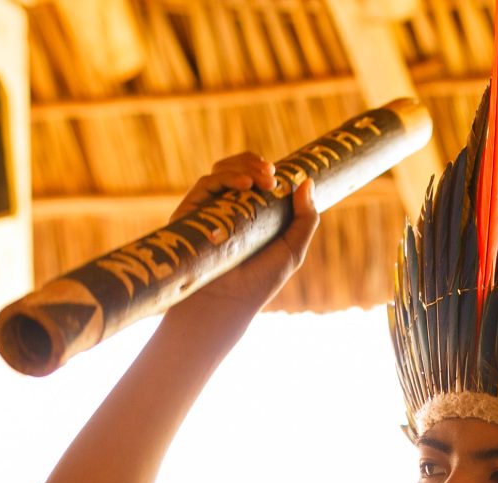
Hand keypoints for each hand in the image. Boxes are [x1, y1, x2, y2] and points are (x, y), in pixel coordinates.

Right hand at [167, 153, 320, 328]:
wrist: (227, 303)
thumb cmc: (259, 282)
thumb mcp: (292, 249)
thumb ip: (305, 218)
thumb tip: (306, 181)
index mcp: (252, 214)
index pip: (256, 179)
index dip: (266, 170)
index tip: (281, 174)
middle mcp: (229, 209)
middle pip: (238, 169)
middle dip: (254, 164)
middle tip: (271, 173)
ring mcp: (209, 209)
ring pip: (220, 171)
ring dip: (242, 166)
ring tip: (261, 178)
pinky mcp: (191, 213)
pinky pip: (206, 184)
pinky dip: (225, 178)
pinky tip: (245, 185)